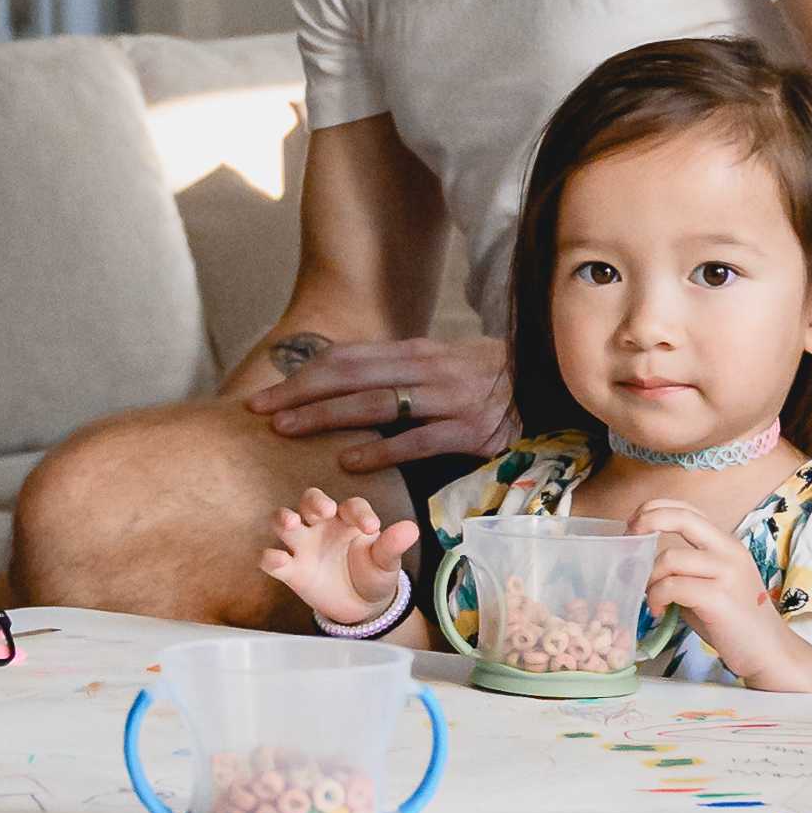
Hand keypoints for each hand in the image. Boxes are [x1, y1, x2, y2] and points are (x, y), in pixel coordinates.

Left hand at [238, 332, 514, 480]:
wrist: (551, 385)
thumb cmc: (487, 378)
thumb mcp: (441, 364)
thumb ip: (398, 371)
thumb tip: (343, 380)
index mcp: (415, 350)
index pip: (347, 358)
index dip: (303, 375)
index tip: (267, 394)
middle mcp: (428, 368)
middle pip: (350, 376)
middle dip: (300, 393)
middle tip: (261, 411)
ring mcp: (450, 398)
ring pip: (376, 403)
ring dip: (326, 416)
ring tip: (288, 430)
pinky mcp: (472, 430)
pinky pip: (418, 440)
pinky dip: (382, 450)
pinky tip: (350, 462)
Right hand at [260, 481, 418, 632]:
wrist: (361, 606)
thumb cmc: (373, 573)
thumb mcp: (386, 562)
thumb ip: (393, 545)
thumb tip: (412, 528)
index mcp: (349, 519)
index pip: (352, 506)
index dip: (360, 513)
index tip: (372, 528)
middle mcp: (323, 526)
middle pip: (310, 500)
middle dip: (315, 501)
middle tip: (326, 511)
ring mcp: (304, 546)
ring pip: (283, 521)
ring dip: (283, 518)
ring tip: (291, 522)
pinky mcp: (291, 570)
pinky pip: (273, 560)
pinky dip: (271, 559)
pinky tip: (279, 561)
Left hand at [626, 495, 811, 684]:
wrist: (768, 652)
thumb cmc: (735, 623)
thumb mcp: (712, 584)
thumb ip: (685, 568)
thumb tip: (640, 563)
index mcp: (727, 545)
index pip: (688, 509)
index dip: (656, 509)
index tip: (634, 524)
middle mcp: (729, 552)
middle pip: (681, 517)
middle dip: (646, 522)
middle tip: (628, 542)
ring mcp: (726, 573)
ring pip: (669, 558)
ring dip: (650, 580)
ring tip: (653, 599)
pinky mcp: (719, 598)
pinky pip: (672, 586)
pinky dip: (656, 597)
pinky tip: (660, 612)